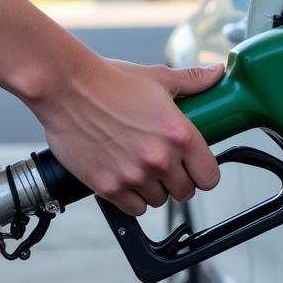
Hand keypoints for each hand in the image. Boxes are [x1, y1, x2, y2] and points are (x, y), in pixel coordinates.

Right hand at [30, 56, 224, 216]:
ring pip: (159, 201)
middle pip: (185, 192)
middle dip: (178, 180)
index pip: (209, 177)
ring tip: (141, 166)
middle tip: (164, 165)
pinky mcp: (108, 186)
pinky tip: (125, 177)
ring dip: (154, 189)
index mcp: (179, 134)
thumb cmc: (110, 81)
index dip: (203, 172)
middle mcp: (160, 159)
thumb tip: (217, 73)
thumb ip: (192, 81)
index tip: (194, 167)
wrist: (66, 86)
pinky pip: (133, 209)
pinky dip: (131, 198)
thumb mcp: (159, 78)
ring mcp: (134, 175)